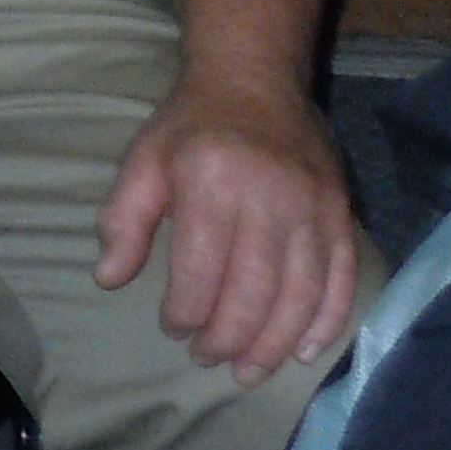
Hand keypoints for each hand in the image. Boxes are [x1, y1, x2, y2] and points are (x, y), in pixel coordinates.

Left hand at [96, 64, 363, 385]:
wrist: (255, 77)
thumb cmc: (190, 125)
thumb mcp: (143, 161)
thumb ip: (122, 220)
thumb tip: (108, 278)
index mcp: (211, 181)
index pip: (201, 268)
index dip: (186, 311)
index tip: (173, 329)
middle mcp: (268, 196)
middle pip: (254, 289)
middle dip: (229, 337)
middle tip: (208, 359)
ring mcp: (312, 206)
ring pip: (301, 293)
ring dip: (274, 343)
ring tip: (249, 372)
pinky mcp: (340, 212)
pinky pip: (342, 278)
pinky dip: (327, 321)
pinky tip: (303, 350)